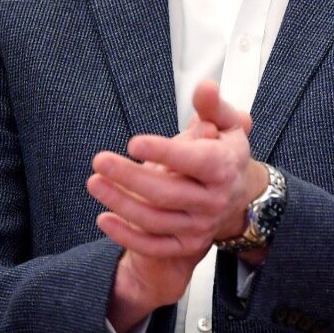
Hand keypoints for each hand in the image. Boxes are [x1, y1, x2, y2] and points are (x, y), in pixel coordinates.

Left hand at [93, 118, 218, 329]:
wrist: (239, 197)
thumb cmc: (224, 154)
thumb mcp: (227, 125)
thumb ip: (212, 106)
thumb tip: (205, 86)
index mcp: (225, 168)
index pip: (196, 161)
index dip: (165, 152)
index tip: (134, 142)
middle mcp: (214, 201)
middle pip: (167, 192)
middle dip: (130, 177)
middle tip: (100, 161)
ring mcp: (200, 226)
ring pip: (154, 219)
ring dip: (119, 202)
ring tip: (94, 182)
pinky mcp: (187, 245)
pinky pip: (153, 246)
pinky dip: (126, 235)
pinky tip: (104, 218)